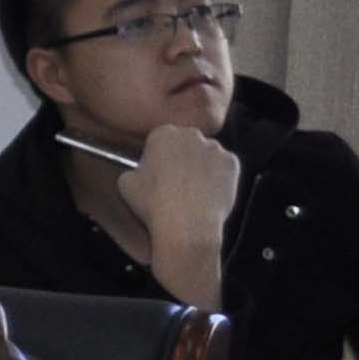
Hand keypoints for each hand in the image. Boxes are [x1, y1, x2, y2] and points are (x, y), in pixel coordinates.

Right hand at [127, 122, 238, 307]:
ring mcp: (215, 148)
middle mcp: (191, 134)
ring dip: (201, 166)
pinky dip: (219, 177)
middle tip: (175, 181)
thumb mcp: (126, 184)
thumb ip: (134, 169)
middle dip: (182, 158)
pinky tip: (208, 193)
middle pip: (186, 143)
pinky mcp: (232, 163)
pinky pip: (224, 167)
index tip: (158, 173)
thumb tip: (140, 172)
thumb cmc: (154, 205)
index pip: (160, 140)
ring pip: (207, 154)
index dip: (158, 158)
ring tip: (193, 191)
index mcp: (163, 134)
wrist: (186, 225)